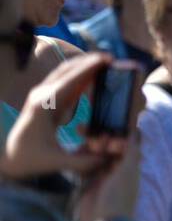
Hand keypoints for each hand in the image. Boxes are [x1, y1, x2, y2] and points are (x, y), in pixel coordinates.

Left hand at [1, 52, 123, 180]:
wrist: (11, 157)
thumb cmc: (33, 159)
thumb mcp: (58, 162)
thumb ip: (84, 161)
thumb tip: (109, 157)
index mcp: (44, 106)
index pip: (69, 80)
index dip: (89, 67)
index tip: (107, 59)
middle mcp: (41, 95)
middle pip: (66, 69)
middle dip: (88, 61)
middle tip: (111, 58)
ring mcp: (41, 95)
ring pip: (64, 72)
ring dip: (84, 65)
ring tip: (105, 63)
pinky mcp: (45, 98)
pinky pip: (64, 80)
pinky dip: (79, 74)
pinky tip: (93, 74)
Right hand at [73, 131, 142, 220]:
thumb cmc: (119, 196)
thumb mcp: (128, 171)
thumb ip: (131, 151)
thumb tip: (137, 130)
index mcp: (131, 167)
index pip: (125, 146)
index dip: (116, 138)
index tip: (107, 137)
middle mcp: (118, 170)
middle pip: (109, 150)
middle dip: (100, 142)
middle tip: (90, 140)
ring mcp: (103, 176)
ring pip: (96, 156)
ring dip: (89, 149)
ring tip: (81, 145)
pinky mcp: (89, 183)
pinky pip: (85, 166)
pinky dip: (81, 159)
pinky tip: (75, 153)